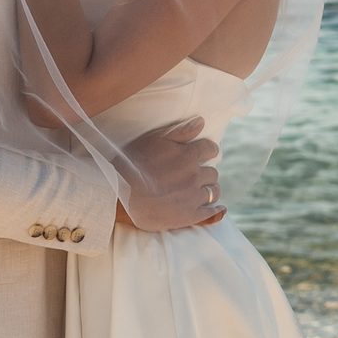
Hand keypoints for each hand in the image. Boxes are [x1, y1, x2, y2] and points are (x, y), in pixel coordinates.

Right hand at [118, 117, 223, 232]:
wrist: (120, 195)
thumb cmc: (132, 164)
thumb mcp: (154, 140)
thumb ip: (181, 131)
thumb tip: (201, 121)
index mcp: (188, 155)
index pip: (210, 149)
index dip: (207, 150)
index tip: (203, 153)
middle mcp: (194, 175)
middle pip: (212, 172)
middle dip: (205, 172)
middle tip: (195, 175)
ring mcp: (193, 197)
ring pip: (213, 192)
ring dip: (209, 190)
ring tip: (200, 191)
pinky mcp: (189, 216)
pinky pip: (211, 212)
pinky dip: (216, 210)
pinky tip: (217, 210)